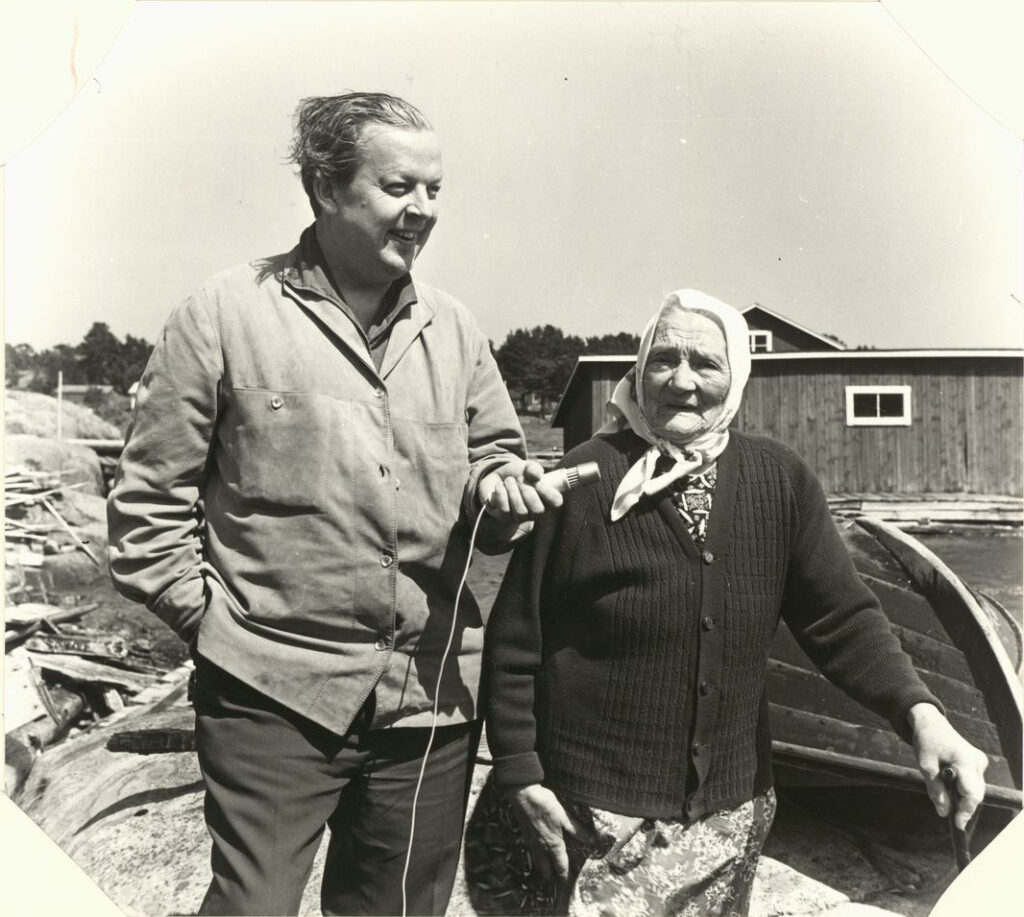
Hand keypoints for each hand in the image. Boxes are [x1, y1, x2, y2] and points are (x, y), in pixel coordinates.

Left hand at [478, 459, 562, 523]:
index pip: (556, 502)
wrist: (496, 478)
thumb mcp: (527, 467)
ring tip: (508, 480)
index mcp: (545, 499)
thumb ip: (534, 468)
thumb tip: (536, 476)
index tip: (538, 482)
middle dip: (527, 491)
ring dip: (513, 491)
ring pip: (521, 511)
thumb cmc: (517, 474)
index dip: (548, 492)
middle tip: (519, 479)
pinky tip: (500, 486)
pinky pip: (505, 510)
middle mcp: (535, 512)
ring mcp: (520, 517)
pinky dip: (502, 494)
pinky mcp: (505, 518)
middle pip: (538, 510)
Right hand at [508, 784, 595, 907]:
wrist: (522, 794)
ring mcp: (531, 843)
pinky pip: (533, 854)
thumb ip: (578, 830)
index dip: (565, 878)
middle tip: (558, 883)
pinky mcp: (525, 836)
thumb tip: (593, 841)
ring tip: (550, 872)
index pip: (561, 867)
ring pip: (538, 863)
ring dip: (544, 870)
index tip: (569, 887)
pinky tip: (540, 854)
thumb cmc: (544, 804)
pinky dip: (538, 860)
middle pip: (546, 871)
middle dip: (552, 878)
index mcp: (553, 845)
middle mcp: (541, 848)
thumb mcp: (564, 816)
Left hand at [908, 702, 987, 829]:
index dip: (965, 811)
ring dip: (962, 797)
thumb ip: (935, 789)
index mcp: (966, 761)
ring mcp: (979, 762)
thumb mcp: (925, 765)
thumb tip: (943, 812)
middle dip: (963, 806)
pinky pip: (973, 782)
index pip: (972, 793)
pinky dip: (962, 789)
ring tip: (945, 798)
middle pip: (975, 793)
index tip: (957, 824)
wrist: (931, 723)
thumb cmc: (927, 741)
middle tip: (950, 816)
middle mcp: (978, 762)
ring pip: (975, 789)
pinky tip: (949, 788)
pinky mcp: (977, 762)